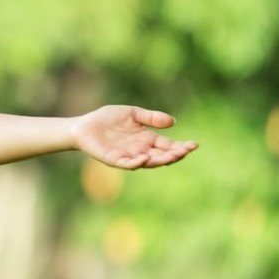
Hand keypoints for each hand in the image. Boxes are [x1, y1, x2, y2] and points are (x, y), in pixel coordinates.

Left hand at [73, 105, 198, 168]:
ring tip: (171, 156)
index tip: (194, 144)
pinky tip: (144, 158)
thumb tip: (173, 122)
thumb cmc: (108, 119)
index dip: (181, 147)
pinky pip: (127, 164)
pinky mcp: (114, 160)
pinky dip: (136, 162)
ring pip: (147, 162)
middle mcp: (140, 150)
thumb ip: (151, 118)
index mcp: (147, 140)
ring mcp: (128, 156)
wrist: (85, 125)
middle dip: (175, 155)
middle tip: (185, 151)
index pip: (168, 146)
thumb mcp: (132, 114)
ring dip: (159, 160)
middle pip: (162, 156)